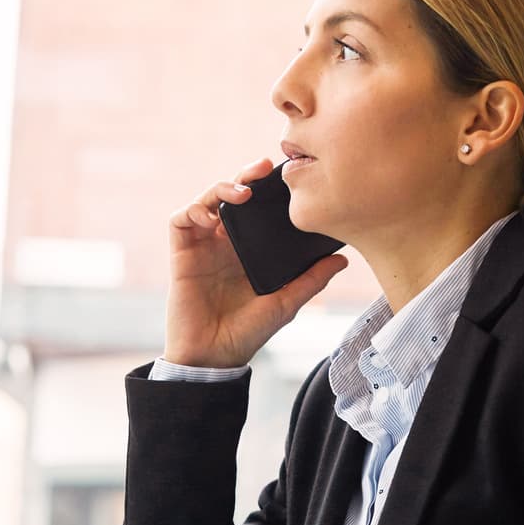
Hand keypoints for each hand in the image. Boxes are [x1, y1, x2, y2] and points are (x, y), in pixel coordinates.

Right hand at [164, 157, 349, 367]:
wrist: (214, 356)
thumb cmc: (247, 333)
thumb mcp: (286, 303)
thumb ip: (311, 280)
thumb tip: (343, 259)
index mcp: (250, 249)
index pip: (259, 208)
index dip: (269, 188)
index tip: (289, 175)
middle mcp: (226, 241)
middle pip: (233, 194)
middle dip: (247, 175)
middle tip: (265, 168)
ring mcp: (203, 245)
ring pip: (206, 199)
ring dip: (221, 187)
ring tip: (242, 193)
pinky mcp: (182, 253)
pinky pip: (181, 220)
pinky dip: (193, 209)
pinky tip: (209, 215)